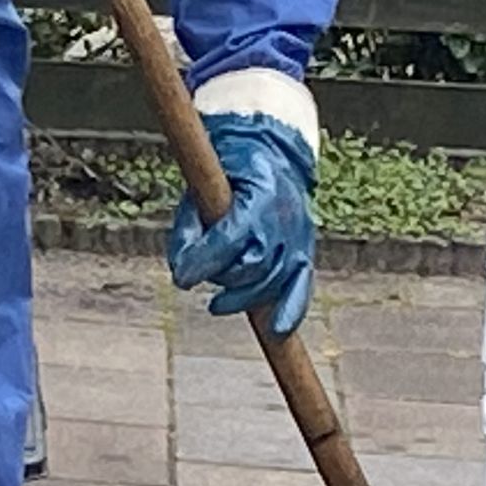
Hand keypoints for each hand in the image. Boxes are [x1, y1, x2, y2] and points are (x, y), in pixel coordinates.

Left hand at [169, 112, 318, 340]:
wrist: (272, 154)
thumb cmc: (230, 171)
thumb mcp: (201, 187)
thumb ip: (189, 226)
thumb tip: (181, 270)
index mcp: (259, 197)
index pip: (229, 240)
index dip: (203, 262)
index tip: (181, 277)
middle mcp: (284, 220)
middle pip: (252, 267)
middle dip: (221, 279)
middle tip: (198, 277)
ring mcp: (298, 238)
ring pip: (271, 282)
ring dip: (242, 297)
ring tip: (218, 302)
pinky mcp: (304, 251)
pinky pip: (301, 286)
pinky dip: (290, 310)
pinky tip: (277, 331)